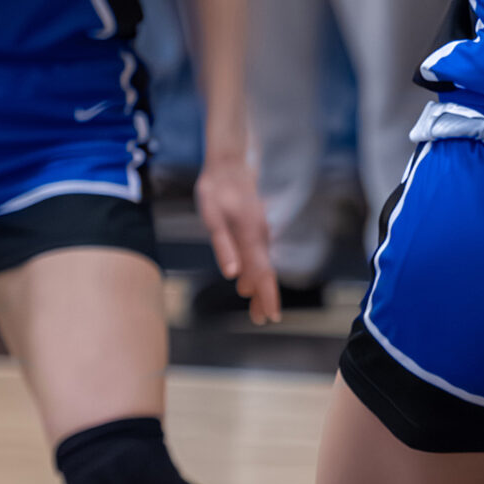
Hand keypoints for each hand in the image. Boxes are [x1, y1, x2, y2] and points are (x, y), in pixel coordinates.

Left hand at [196, 152, 279, 324]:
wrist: (229, 163)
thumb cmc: (216, 189)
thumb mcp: (212, 218)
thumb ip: (223, 246)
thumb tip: (232, 274)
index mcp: (250, 237)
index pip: (263, 274)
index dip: (267, 296)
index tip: (271, 317)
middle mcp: (260, 237)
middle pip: (266, 273)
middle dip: (264, 297)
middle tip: (261, 320)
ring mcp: (260, 232)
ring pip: (263, 264)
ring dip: (260, 286)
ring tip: (254, 306)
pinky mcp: (255, 228)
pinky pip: (259, 255)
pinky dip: (256, 270)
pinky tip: (248, 278)